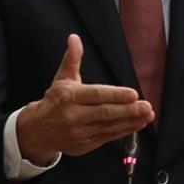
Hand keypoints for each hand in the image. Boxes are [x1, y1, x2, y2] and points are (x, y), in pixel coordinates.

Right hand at [16, 34, 154, 163]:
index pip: (96, 95)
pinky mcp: (84, 145)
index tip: (133, 94)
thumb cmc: (55, 101)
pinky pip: (107, 137)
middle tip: (146, 106)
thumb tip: (74, 39)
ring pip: (108, 127)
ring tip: (146, 115)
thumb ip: (72, 59)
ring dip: (130, 121)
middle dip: (128, 110)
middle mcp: (73, 115)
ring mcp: (78, 132)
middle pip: (105, 113)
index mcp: (69, 96)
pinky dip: (124, 131)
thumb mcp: (62, 78)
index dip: (116, 95)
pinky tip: (137, 124)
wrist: (37, 131)